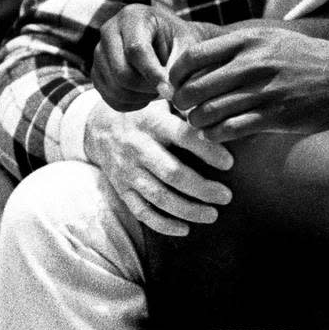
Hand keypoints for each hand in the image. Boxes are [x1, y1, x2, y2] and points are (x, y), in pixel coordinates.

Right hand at [84, 98, 233, 236]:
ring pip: (158, 196)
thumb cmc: (144, 113)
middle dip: (201, 188)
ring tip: (212, 215)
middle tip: (226, 196)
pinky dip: (163, 224)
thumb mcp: (161, 101)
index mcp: (153, 123)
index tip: (229, 163)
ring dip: (187, 209)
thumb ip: (186, 105)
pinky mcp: (121, 189)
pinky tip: (184, 228)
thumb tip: (215, 109)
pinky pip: (141, 212)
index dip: (207, 150)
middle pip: (172, 173)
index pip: (183, 136)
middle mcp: (138, 148)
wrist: (99, 127)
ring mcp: (128, 171)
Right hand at [92, 3, 217, 110]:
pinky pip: (111, 98)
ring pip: (115, 88)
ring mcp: (98, 53)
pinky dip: (132, 103)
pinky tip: (146, 95)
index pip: (136, 49)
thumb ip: (180, 63)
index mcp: (132, 17)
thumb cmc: (178, 39)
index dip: (152, 73)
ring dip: (141, 97)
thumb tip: (169, 89)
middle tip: (167, 89)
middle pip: (121, 72)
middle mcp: (109, 31)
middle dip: (147, 88)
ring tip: (158, 89)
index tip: (169, 90)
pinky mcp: (96, 72)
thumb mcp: (186, 42)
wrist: (165, 40)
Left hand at [168, 25, 328, 141]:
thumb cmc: (305, 58)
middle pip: (193, 88)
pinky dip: (215, 135)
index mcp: (248, 40)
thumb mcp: (271, 38)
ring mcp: (263, 90)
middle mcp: (252, 63)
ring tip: (201, 123)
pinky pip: (229, 130)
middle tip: (186, 109)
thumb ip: (237, 47)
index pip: (192, 57)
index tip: (176, 85)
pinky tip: (218, 134)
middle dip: (182, 103)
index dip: (176, 75)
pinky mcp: (274, 116)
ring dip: (197, 122)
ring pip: (207, 112)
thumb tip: (197, 58)